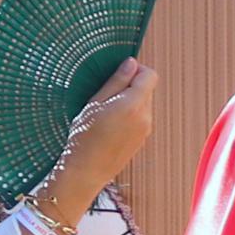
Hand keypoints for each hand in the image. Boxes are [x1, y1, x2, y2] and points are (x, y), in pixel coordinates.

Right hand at [50, 58, 158, 204]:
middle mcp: (145, 116)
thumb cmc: (85, 136)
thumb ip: (117, 81)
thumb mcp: (96, 103)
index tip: (119, 75)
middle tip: (107, 96)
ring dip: (130, 101)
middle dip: (132, 86)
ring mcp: (146, 130)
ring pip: (144, 103)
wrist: (86, 171)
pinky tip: (112, 125)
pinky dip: (130, 115)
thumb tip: (131, 63)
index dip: (136, 70)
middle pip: (148, 89)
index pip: (150, 75)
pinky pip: (141, 118)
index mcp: (134, 104)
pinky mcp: (142, 140)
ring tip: (107, 112)